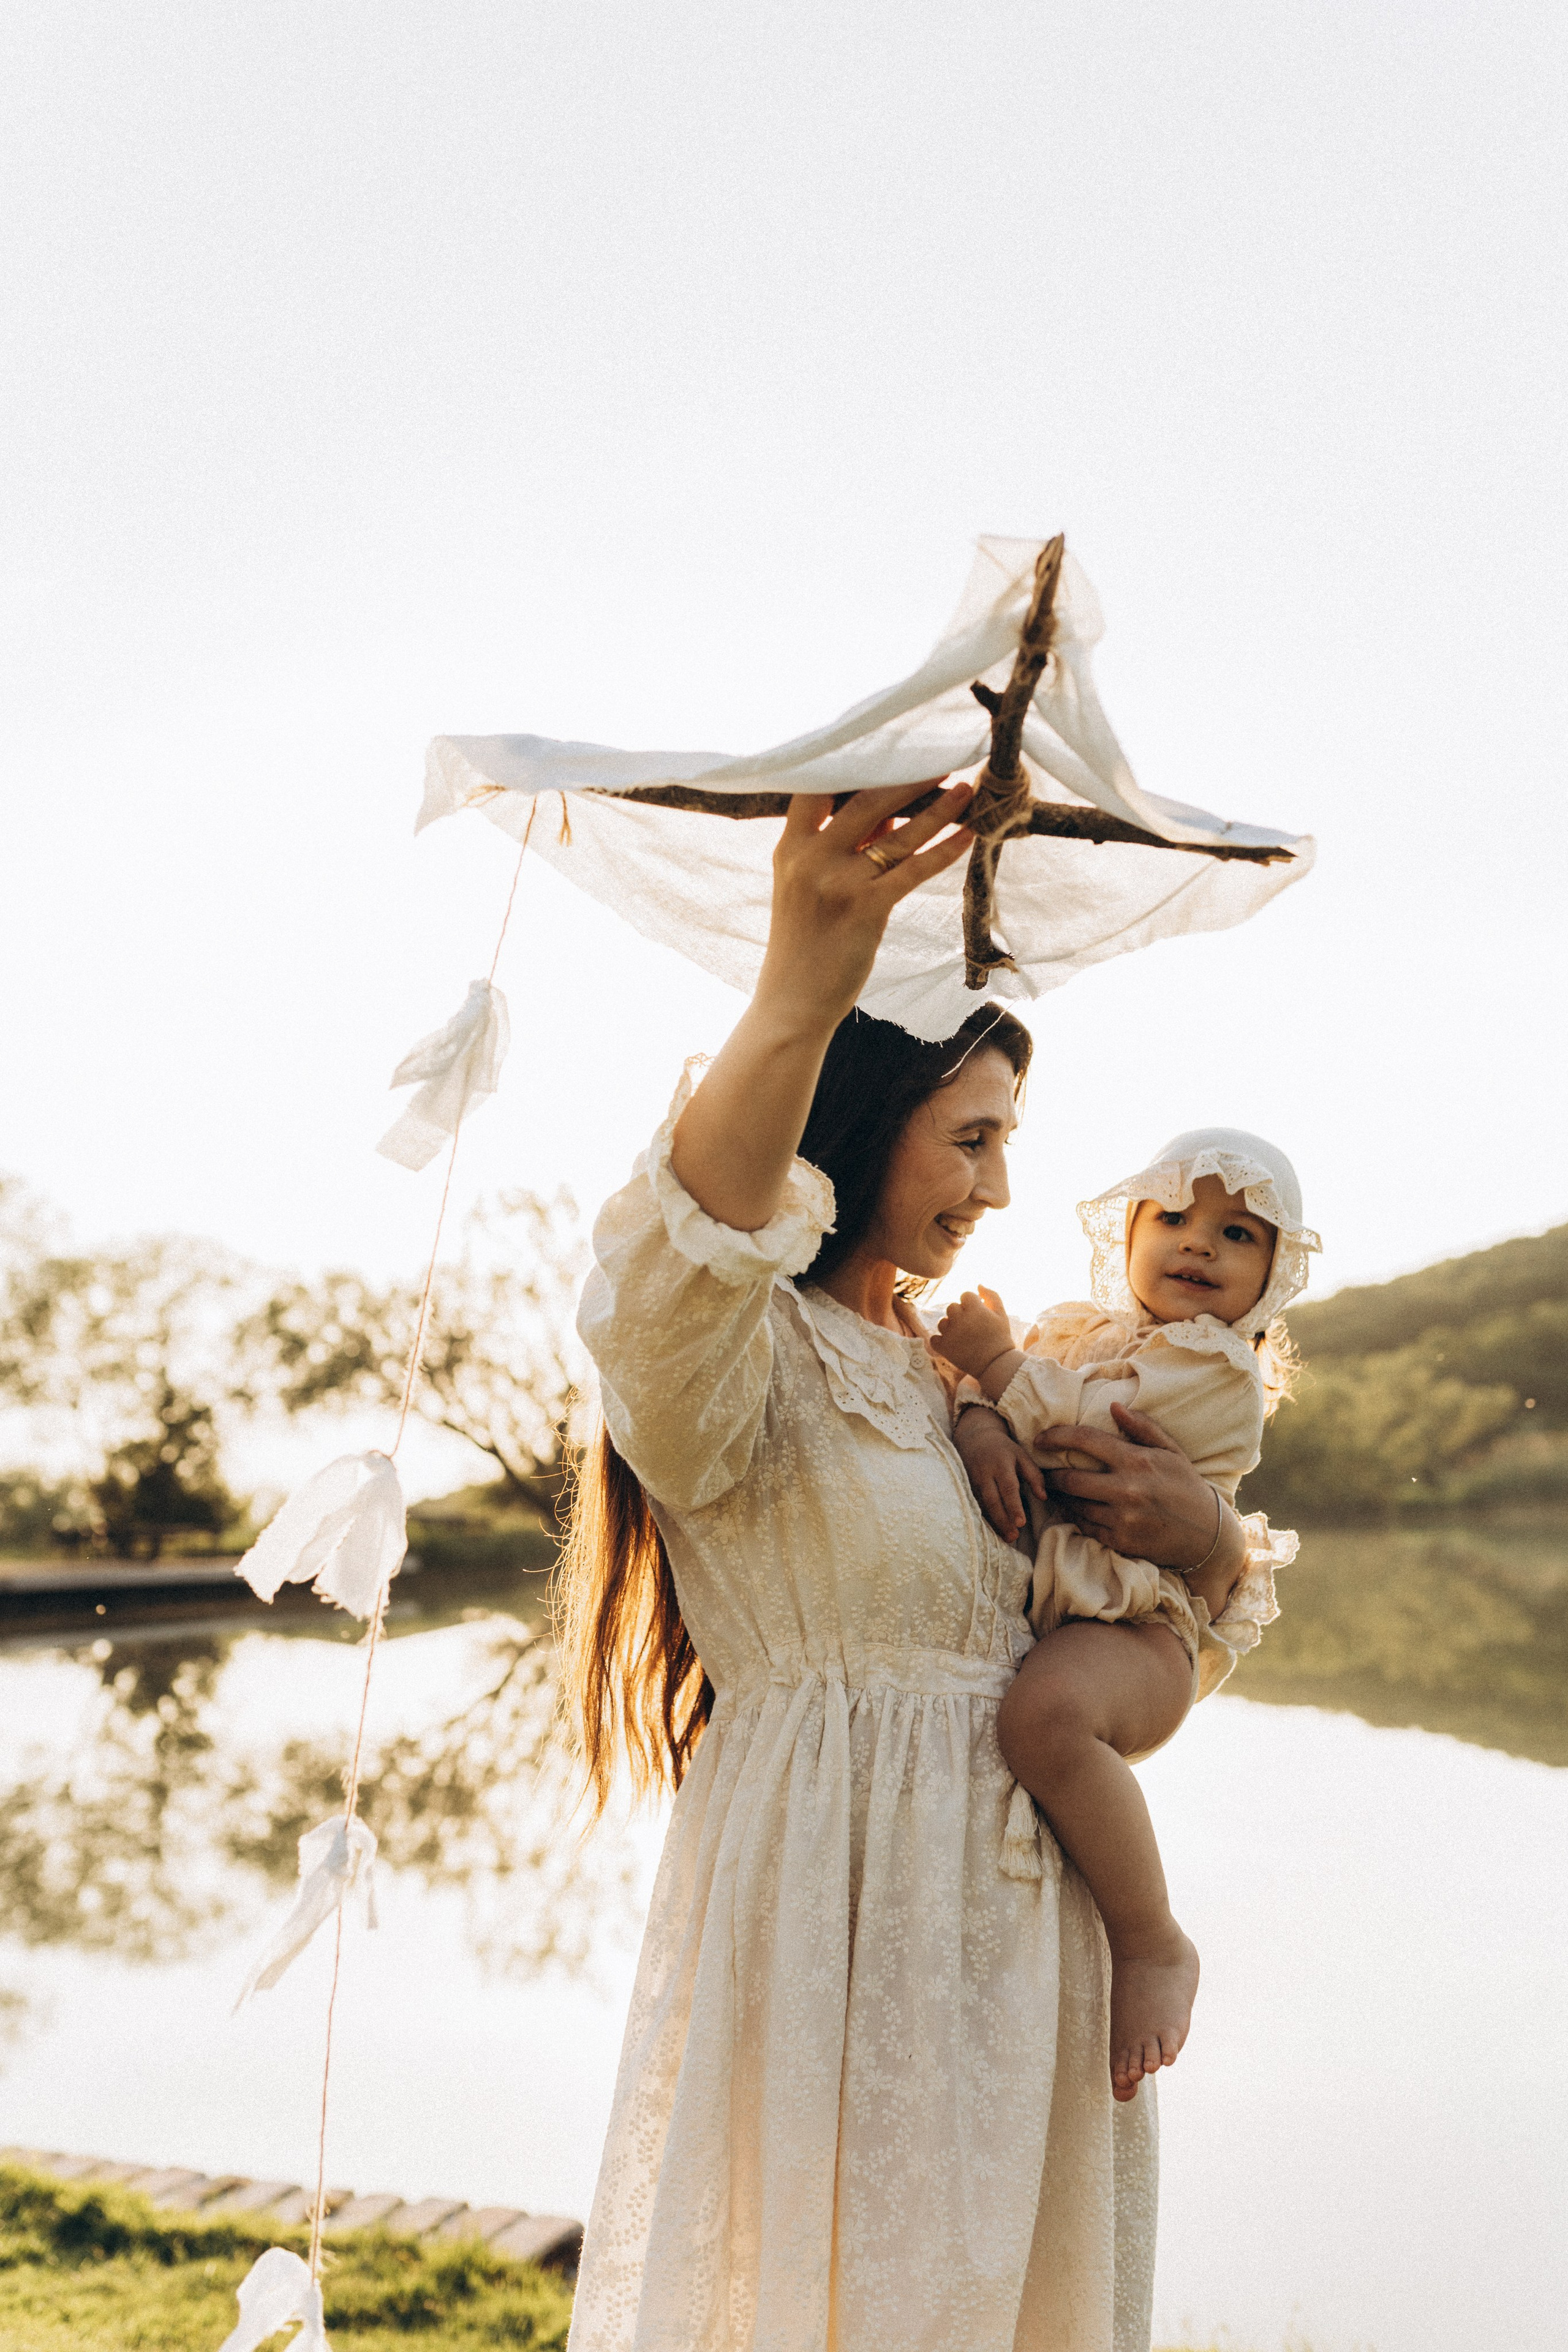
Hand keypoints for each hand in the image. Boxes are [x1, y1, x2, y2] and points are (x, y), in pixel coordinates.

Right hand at [755, 780, 976, 1037]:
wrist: (792, 1000)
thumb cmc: (804, 941)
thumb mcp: (809, 885)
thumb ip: (841, 847)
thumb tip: (889, 811)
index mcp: (790, 846)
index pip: (817, 787)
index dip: (855, 762)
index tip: (891, 745)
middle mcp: (810, 857)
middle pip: (865, 799)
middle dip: (909, 777)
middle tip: (943, 757)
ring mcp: (837, 883)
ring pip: (898, 834)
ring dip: (938, 808)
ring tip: (967, 789)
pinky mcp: (866, 909)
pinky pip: (914, 870)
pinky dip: (945, 849)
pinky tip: (969, 834)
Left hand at [934, 1286, 1015, 1380]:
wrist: (996, 1364)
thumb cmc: (1001, 1338)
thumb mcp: (1002, 1314)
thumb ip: (992, 1296)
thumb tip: (978, 1285)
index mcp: (974, 1309)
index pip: (965, 1295)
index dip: (972, 1304)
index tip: (979, 1315)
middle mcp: (960, 1319)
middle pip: (952, 1307)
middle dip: (960, 1314)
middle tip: (972, 1328)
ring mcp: (950, 1333)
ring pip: (942, 1322)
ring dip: (950, 1327)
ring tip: (964, 1337)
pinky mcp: (944, 1347)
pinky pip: (934, 1338)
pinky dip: (941, 1341)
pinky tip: (953, 1344)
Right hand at [953, 1403, 1047, 1544]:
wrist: (974, 1438)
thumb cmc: (1003, 1449)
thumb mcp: (1021, 1455)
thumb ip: (1034, 1475)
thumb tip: (1043, 1497)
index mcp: (1001, 1464)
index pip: (1008, 1488)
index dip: (1014, 1506)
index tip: (1021, 1523)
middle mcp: (984, 1474)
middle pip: (993, 1500)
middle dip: (1003, 1520)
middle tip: (1014, 1536)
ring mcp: (972, 1481)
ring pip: (982, 1506)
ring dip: (994, 1523)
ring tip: (1008, 1538)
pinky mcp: (966, 1488)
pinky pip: (976, 1506)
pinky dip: (985, 1519)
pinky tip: (995, 1531)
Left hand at [1036, 1402, 1240, 1576]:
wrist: (1207, 1534)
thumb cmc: (1187, 1487)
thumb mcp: (1171, 1452)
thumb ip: (1142, 1428)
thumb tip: (1115, 1406)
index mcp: (1136, 1461)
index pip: (1085, 1440)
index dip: (1057, 1437)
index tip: (1040, 1439)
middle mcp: (1126, 1489)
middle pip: (1070, 1479)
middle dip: (1049, 1474)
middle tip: (1041, 1471)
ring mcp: (1122, 1518)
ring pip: (1075, 1505)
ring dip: (1061, 1497)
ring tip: (1056, 1490)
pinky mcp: (1121, 1541)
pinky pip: (1086, 1527)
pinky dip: (1077, 1517)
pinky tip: (1074, 1510)